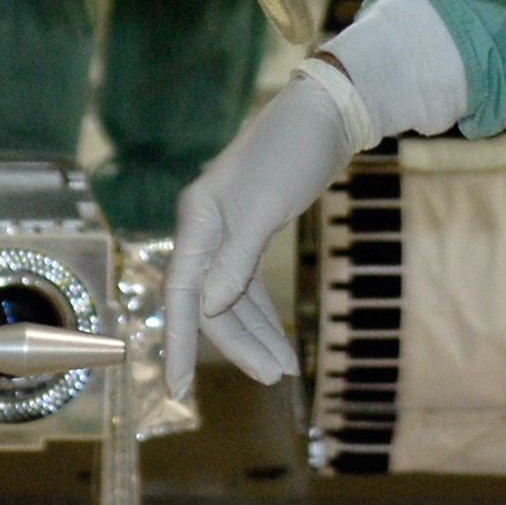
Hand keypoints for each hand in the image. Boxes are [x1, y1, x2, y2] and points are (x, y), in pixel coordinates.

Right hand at [163, 71, 363, 398]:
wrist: (326, 114)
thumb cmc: (292, 151)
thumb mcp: (266, 207)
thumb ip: (236, 259)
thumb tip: (208, 308)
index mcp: (199, 220)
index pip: (183, 294)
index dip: (179, 343)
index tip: (179, 390)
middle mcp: (205, 229)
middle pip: (210, 304)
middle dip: (239, 345)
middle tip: (273, 379)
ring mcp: (228, 233)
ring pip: (231, 300)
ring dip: (255, 335)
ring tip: (284, 370)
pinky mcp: (253, 234)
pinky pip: (248, 287)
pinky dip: (263, 315)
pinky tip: (280, 340)